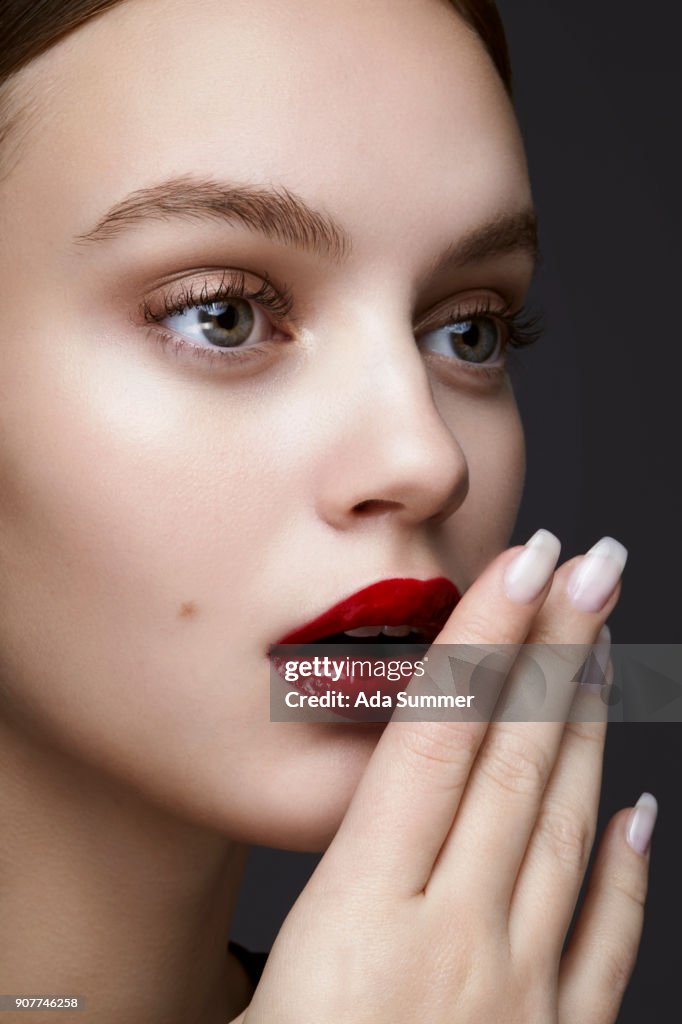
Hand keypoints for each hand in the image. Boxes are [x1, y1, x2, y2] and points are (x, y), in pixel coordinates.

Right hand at [240, 533, 653, 1023]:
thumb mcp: (253, 1001)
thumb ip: (288, 913)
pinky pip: (608, 945)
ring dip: (585, 728)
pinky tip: (641, 813)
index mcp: (358, 915)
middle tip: (594, 569)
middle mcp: (451, 938)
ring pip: (561, 830)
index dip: (482, 642)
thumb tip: (289, 834)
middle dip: (553, 651)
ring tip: (603, 650)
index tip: (523, 566)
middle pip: (510, 764)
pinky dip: (630, 874)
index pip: (433, 742)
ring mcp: (516, 993)